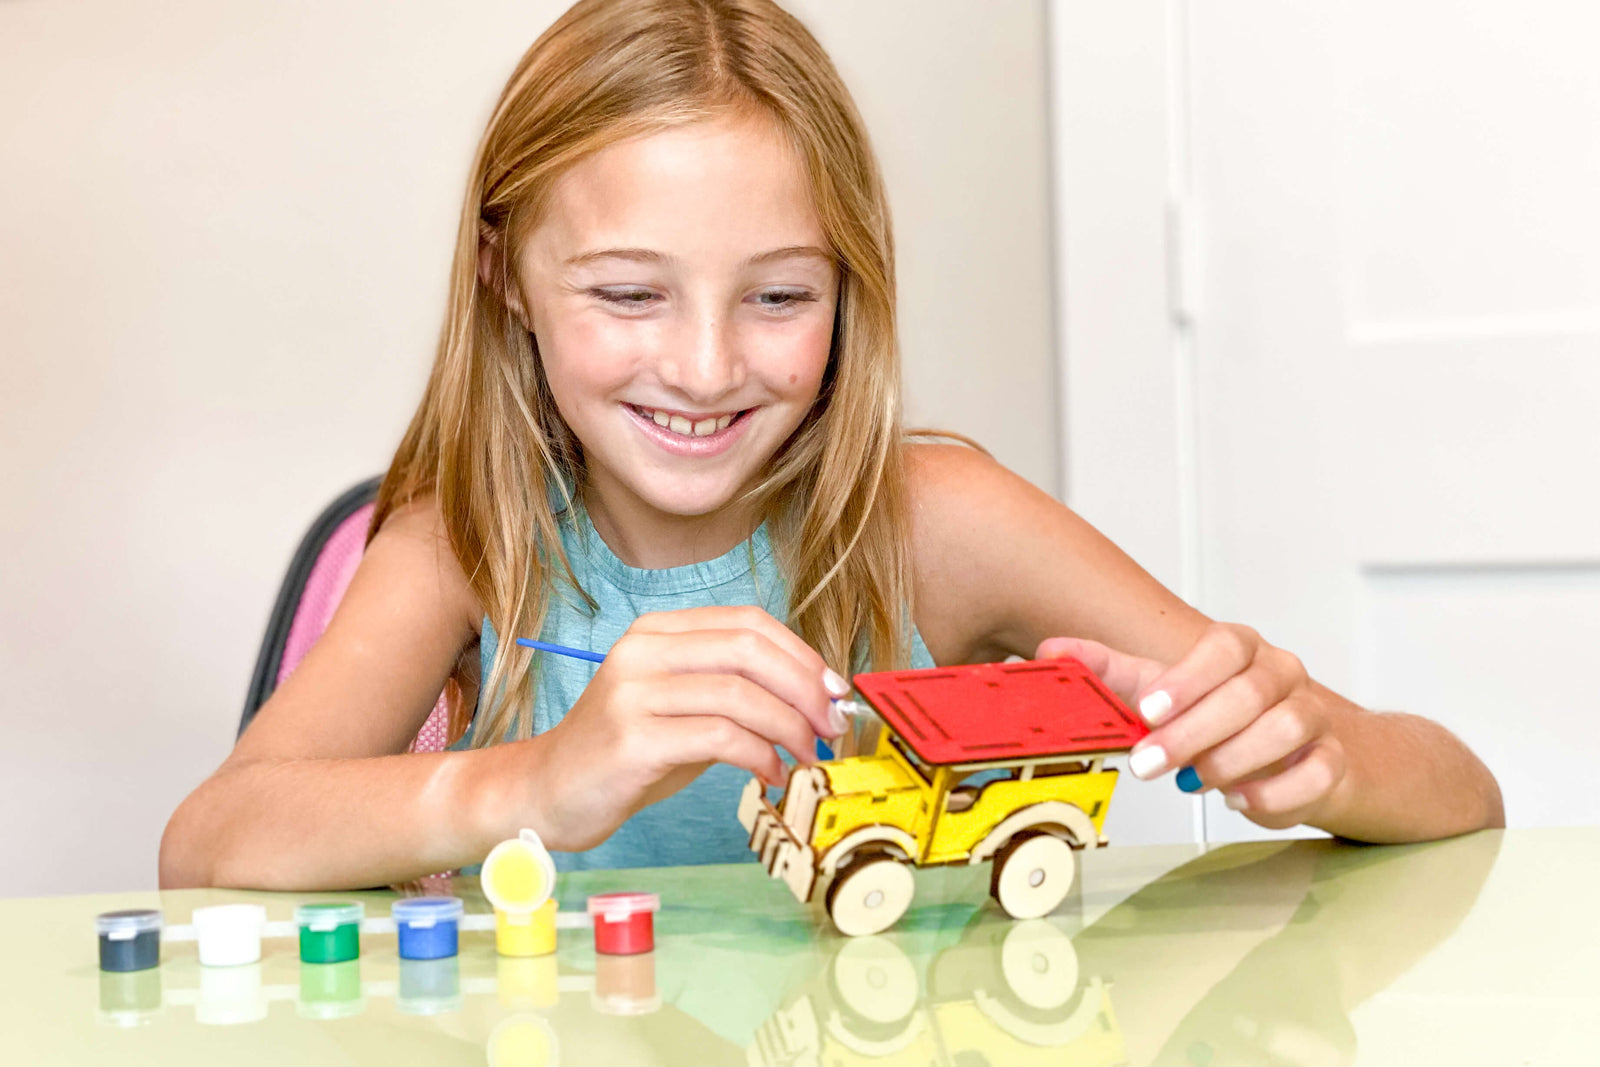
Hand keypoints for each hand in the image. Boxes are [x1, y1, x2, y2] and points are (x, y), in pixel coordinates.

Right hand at [521, 605, 849, 849]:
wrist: (547, 792)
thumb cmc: (625, 753)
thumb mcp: (681, 707)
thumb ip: (735, 692)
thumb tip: (814, 699)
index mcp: (658, 632)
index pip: (747, 622)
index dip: (801, 654)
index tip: (834, 691)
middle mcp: (643, 651)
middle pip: (748, 650)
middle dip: (805, 688)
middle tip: (832, 726)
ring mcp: (634, 692)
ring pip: (739, 694)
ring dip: (789, 727)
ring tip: (807, 755)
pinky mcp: (632, 739)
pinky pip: (719, 737)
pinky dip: (759, 756)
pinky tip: (771, 774)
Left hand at [1036, 624, 1347, 829]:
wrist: (1304, 753)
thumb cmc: (1228, 717)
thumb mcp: (1167, 693)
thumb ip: (1112, 674)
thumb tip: (1052, 650)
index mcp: (1243, 651)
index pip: (1226, 646)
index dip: (1188, 677)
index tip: (1149, 710)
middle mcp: (1283, 675)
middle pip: (1250, 692)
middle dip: (1193, 732)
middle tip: (1150, 764)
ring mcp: (1315, 716)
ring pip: (1285, 728)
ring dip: (1231, 761)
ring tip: (1194, 782)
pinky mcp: (1334, 761)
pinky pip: (1316, 773)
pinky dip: (1275, 793)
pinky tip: (1240, 801)